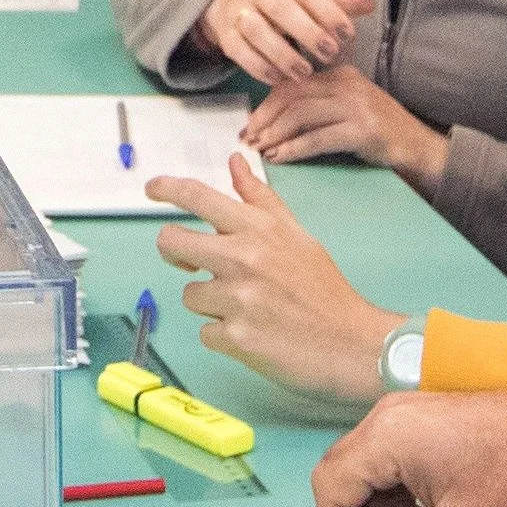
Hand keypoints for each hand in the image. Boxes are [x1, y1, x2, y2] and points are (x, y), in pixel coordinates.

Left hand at [150, 156, 402, 401]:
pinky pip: (205, 332)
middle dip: (176, 253)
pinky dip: (225, 337)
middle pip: (172, 242)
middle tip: (193, 262)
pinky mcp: (235, 336)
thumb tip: (234, 162)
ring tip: (250, 310)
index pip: (199, 196)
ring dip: (212, 305)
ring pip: (190, 294)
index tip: (152, 188)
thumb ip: (260, 199)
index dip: (167, 189)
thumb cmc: (325, 291)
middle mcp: (244, 257)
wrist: (353, 344)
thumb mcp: (296, 236)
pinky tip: (254, 335)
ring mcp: (238, 297)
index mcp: (259, 229)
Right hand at [192, 0, 377, 83]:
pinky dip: (260, 67)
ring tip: (305, 73)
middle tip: (330, 54)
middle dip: (307, 33)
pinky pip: (239, 52)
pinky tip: (279, 79)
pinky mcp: (224, 33)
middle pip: (280, 8)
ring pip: (256, 30)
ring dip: (282, 54)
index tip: (348, 34)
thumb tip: (369, 3)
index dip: (328, 11)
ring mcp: (235, 8)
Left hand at [246, 66, 448, 188]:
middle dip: (264, 118)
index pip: (293, 82)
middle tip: (248, 139)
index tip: (250, 123)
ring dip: (275, 134)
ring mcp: (357, 105)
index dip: (266, 103)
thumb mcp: (349, 109)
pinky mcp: (363, 130)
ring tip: (261, 150)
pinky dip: (294, 148)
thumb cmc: (381, 134)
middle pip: (292, 95)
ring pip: (301, 114)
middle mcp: (348, 84)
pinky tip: (281, 158)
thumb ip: (320, 106)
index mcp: (342, 75)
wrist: (422, 150)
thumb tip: (276, 118)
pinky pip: (318, 138)